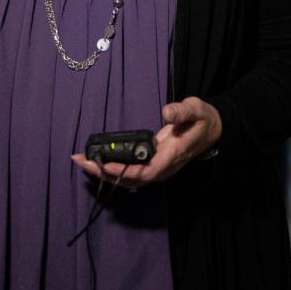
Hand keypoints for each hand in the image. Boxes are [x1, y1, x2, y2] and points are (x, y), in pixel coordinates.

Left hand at [70, 97, 222, 189]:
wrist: (211, 130)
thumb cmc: (203, 120)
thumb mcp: (197, 110)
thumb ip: (183, 111)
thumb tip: (166, 112)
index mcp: (171, 156)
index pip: (146, 173)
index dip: (124, 172)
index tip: (104, 163)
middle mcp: (162, 168)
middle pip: (130, 180)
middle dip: (104, 173)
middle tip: (80, 160)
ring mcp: (156, 168)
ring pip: (127, 179)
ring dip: (103, 172)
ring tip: (81, 160)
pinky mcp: (151, 165)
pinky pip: (129, 173)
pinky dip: (111, 169)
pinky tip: (97, 161)